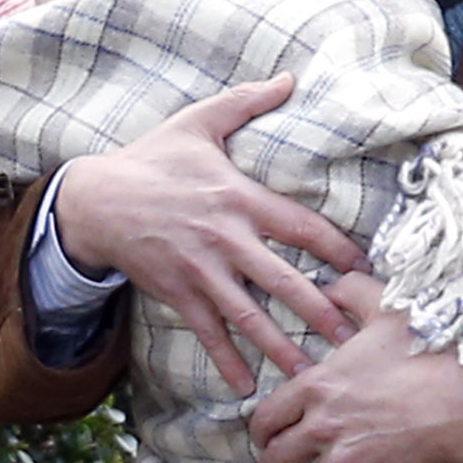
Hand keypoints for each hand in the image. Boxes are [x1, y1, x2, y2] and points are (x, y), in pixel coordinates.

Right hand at [50, 75, 364, 391]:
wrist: (94, 200)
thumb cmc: (151, 158)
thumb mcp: (198, 122)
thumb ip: (246, 101)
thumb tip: (289, 77)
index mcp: (239, 198)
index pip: (301, 226)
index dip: (337, 248)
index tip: (367, 269)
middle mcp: (224, 239)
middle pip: (283, 281)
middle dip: (320, 311)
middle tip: (354, 338)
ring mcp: (200, 271)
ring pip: (249, 316)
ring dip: (281, 347)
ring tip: (309, 374)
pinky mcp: (177, 293)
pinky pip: (207, 332)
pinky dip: (226, 360)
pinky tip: (247, 385)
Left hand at [245, 305, 462, 462]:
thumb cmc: (426, 346)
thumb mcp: (384, 307)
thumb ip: (350, 292)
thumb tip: (331, 282)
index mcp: (316, 385)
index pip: (267, 417)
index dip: (261, 432)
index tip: (265, 439)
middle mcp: (322, 425)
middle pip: (277, 459)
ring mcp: (346, 459)